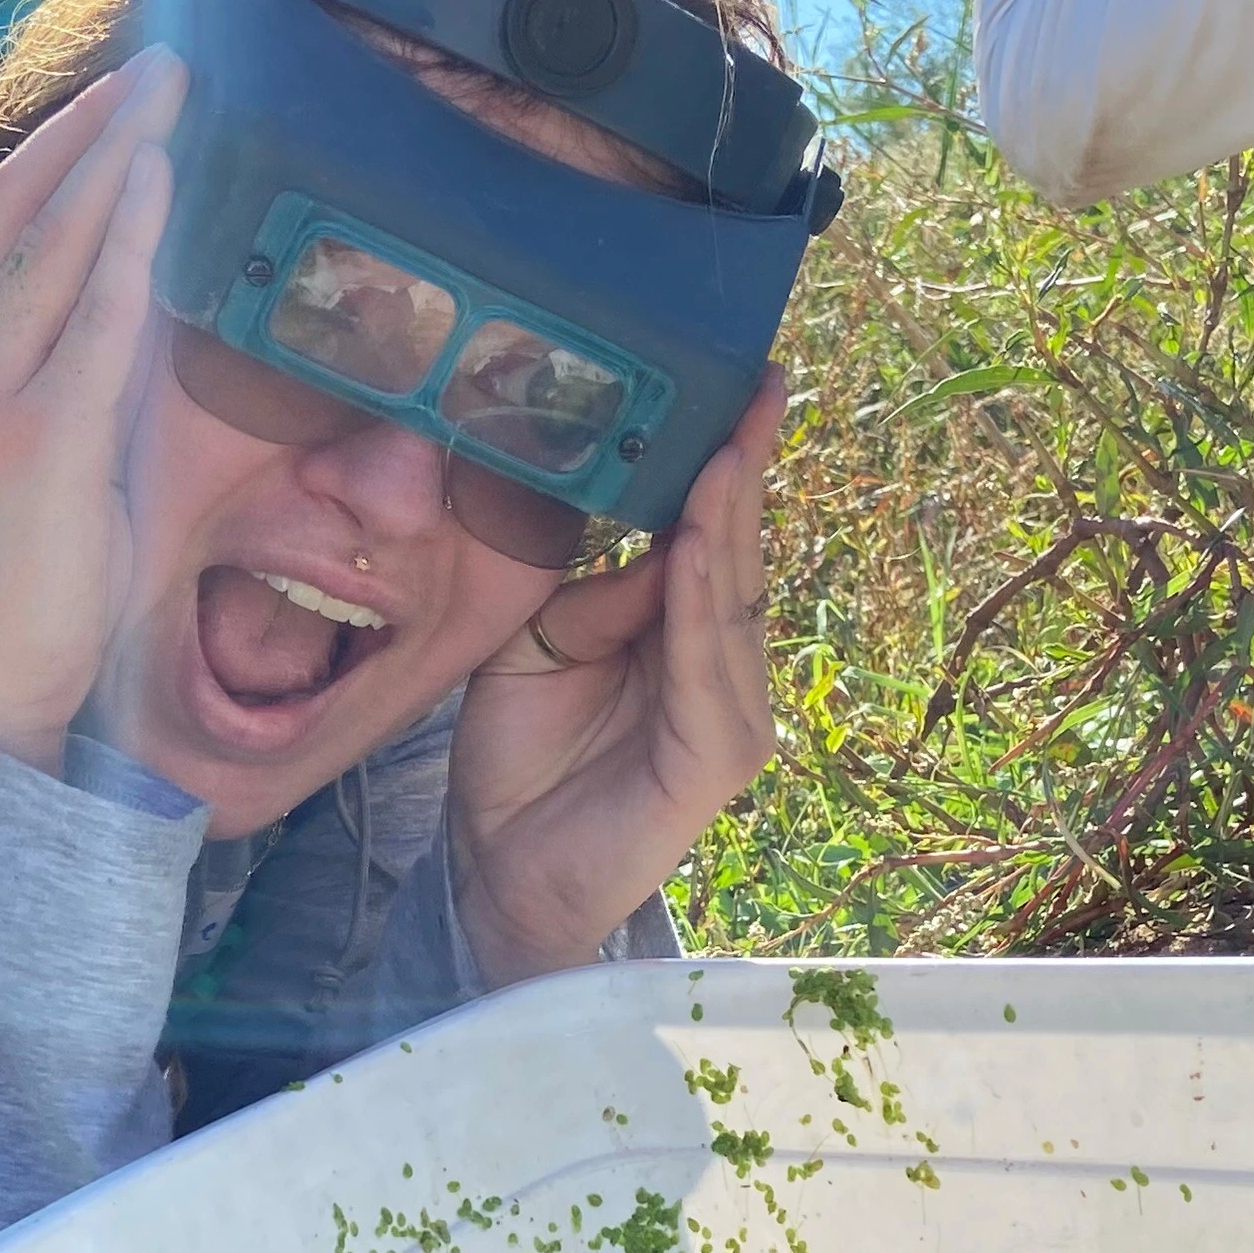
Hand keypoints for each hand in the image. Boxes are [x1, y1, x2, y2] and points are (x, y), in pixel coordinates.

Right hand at [0, 52, 185, 771]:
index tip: (112, 94)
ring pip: (56, 249)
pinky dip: (126, 242)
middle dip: (95, 129)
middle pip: (25, 215)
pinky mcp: (37, 437)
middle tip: (159, 59)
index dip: (57, 150)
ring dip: (117, 159)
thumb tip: (140, 292)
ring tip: (169, 93)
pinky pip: (92, 319)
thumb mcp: (36, 450)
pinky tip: (158, 181)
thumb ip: (71, 371)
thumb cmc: (14, 580)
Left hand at [444, 373, 785, 985]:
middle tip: (754, 386)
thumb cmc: (518, 757)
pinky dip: (703, 599)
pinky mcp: (716, 756)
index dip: (727, 462)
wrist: (498, 869)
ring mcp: (728, 712)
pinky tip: (697, 542)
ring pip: (732, 599)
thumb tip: (650, 534)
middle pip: (737, 553)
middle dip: (743, 468)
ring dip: (728, 519)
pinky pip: (707, 662)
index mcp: (681, 633)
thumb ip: (592, 589)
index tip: (743, 383)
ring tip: (726, 445)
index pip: (714, 535)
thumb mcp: (537, 642)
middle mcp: (719, 666)